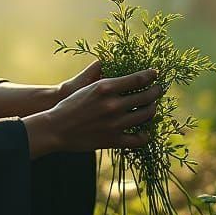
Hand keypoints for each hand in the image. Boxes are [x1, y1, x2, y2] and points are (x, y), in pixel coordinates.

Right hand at [44, 67, 163, 153]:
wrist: (56, 128)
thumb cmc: (71, 105)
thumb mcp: (89, 87)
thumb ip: (109, 83)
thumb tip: (127, 77)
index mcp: (105, 88)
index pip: (137, 79)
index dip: (150, 75)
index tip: (155, 73)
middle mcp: (113, 105)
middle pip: (146, 96)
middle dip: (156, 91)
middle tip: (158, 89)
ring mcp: (115, 124)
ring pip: (145, 116)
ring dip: (153, 110)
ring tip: (152, 106)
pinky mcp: (114, 140)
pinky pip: (139, 139)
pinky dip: (145, 135)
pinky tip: (145, 131)